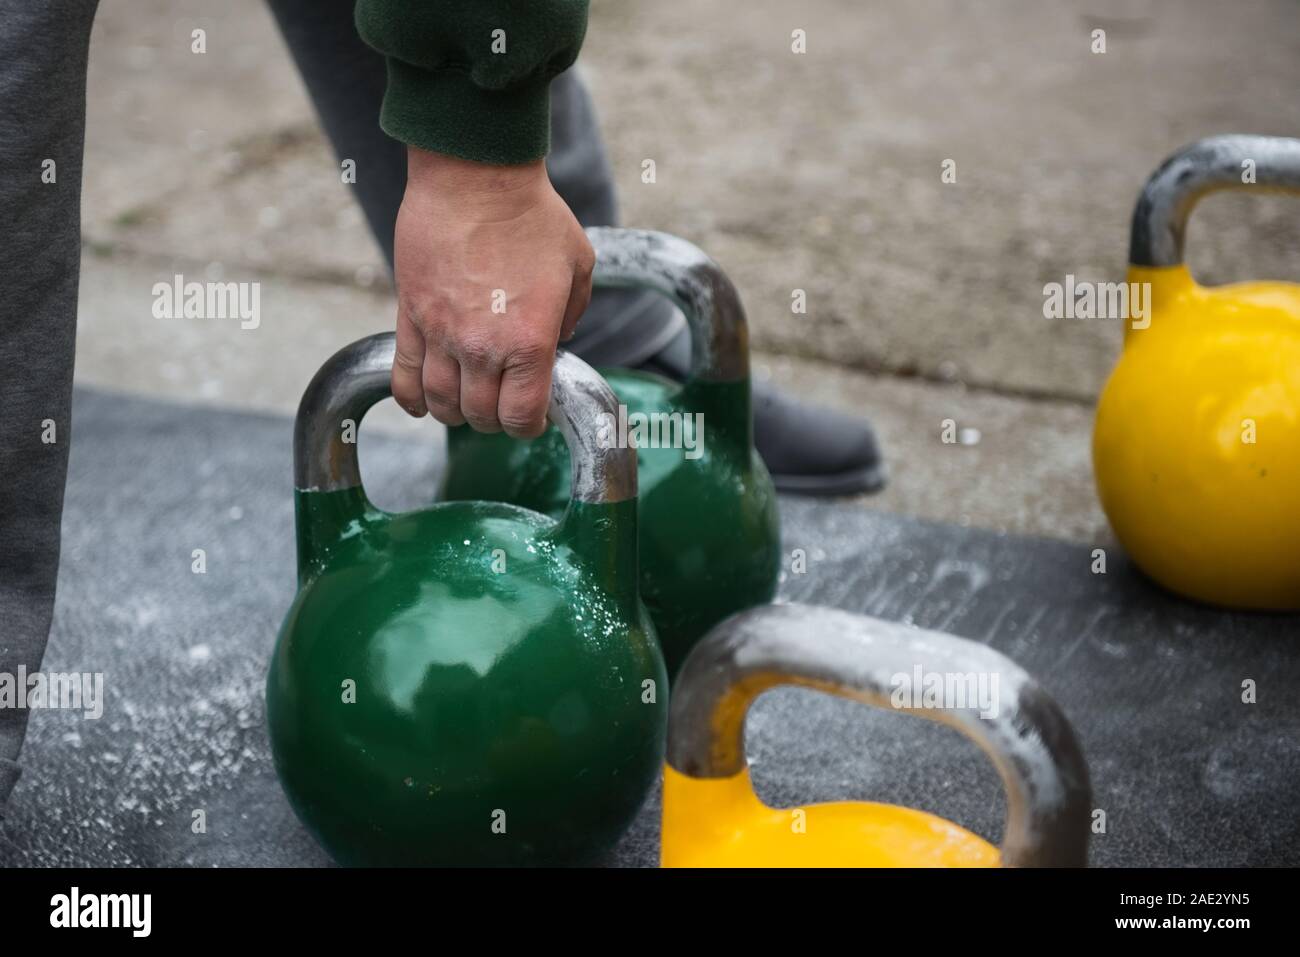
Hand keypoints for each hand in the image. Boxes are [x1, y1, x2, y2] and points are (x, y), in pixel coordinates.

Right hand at [391, 146, 594, 436]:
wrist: (475, 174)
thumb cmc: (533, 214)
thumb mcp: (578, 264)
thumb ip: (573, 312)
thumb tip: (559, 339)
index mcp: (530, 341)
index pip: (521, 416)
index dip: (529, 426)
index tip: (532, 418)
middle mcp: (482, 346)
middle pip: (480, 416)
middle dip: (495, 419)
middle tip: (502, 403)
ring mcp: (441, 333)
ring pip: (441, 403)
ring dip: (455, 411)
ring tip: (467, 399)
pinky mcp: (410, 314)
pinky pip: (403, 375)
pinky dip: (412, 399)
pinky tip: (422, 402)